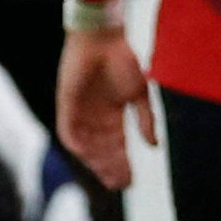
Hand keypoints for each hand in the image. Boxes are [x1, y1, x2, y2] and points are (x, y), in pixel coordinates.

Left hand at [56, 26, 153, 190]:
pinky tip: (87, 156)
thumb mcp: (139, 94)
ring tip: (108, 174)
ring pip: (86, 145)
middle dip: (111, 167)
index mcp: (112, 114)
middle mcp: (95, 116)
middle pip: (101, 150)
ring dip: (96, 161)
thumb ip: (145, 119)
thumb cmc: (123, 59)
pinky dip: (77, 144)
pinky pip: (68, 131)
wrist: (103, 37)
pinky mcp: (66, 103)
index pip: (116, 145)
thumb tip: (154, 145)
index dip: (123, 162)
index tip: (131, 179)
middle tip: (121, 183)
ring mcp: (79, 111)